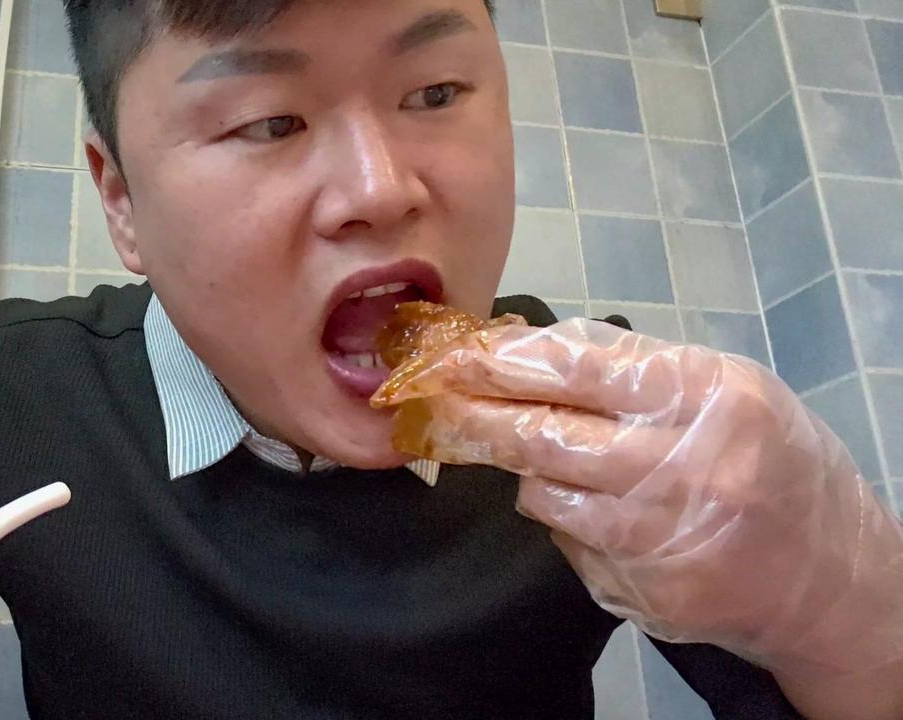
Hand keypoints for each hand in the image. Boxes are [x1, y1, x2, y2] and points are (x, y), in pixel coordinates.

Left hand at [377, 318, 902, 680]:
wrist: (830, 575)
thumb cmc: (770, 459)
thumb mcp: (723, 389)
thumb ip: (631, 367)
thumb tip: (527, 346)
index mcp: (704, 397)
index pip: (574, 369)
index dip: (499, 361)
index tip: (449, 355)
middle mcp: (682, 465)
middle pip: (541, 435)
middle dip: (472, 417)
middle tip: (425, 403)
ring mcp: (661, 536)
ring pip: (545, 494)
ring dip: (529, 471)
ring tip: (556, 457)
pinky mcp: (646, 590)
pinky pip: (571, 544)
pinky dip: (568, 519)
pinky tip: (604, 511)